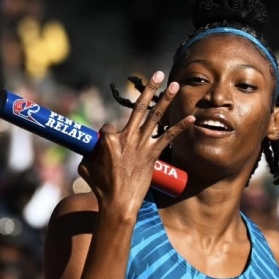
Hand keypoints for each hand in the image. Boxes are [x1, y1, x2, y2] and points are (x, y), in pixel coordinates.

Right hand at [78, 71, 193, 215]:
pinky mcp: (153, 155)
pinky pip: (169, 137)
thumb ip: (89, 153)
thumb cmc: (100, 188)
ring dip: (166, 99)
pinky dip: (181, 127)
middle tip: (157, 74)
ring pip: (155, 117)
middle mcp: (126, 138)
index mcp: (107, 140)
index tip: (106, 149)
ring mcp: (142, 146)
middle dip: (149, 89)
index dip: (106, 135)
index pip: (108, 126)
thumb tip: (92, 149)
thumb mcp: (85, 167)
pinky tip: (193, 118)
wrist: (118, 204)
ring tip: (175, 85)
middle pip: (138, 108)